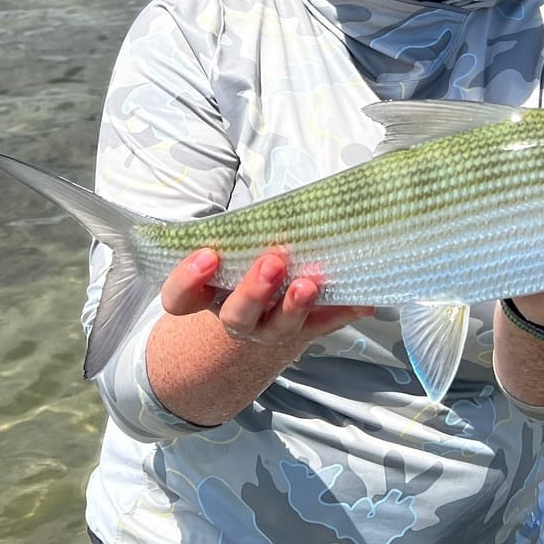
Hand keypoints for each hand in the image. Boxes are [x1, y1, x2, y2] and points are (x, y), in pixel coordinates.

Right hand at [161, 247, 371, 353]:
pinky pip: (323, 327)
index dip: (187, 281)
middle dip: (254, 290)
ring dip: (295, 306)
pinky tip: (363, 302)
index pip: (180, 299)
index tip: (208, 255)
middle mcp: (237, 318)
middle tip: (272, 262)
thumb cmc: (244, 264)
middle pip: (236, 316)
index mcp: (209, 296)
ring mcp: (270, 330)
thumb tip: (274, 211)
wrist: (264, 311)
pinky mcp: (304, 332)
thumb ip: (240, 232)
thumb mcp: (233, 249)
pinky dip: (342, 313)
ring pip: (277, 328)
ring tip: (310, 284)